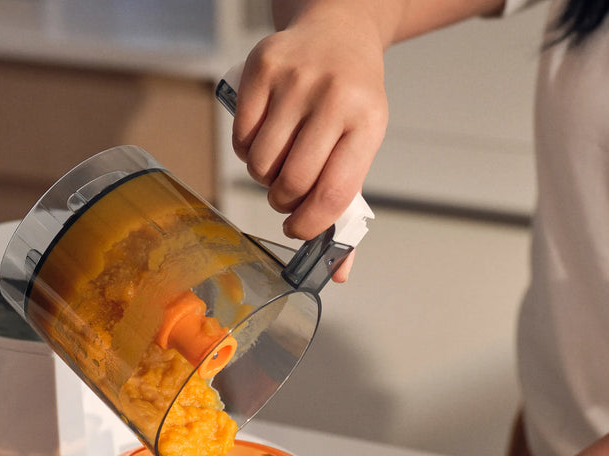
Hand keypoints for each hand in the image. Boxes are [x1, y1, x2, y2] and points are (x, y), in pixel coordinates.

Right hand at [233, 10, 387, 243]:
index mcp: (367, 122)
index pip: (333, 192)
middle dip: (284, 202)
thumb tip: (339, 271)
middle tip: (287, 195)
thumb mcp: (361, 146)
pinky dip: (247, 152)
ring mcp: (295, 80)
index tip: (299, 230)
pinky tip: (263, 141)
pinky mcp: (262, 69)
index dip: (310, 224)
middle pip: (293, 182)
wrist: (338, 31)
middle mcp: (333, 97)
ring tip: (277, 165)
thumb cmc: (350, 101)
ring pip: (262, 163)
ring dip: (264, 178)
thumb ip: (348, 207)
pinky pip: (241, 138)